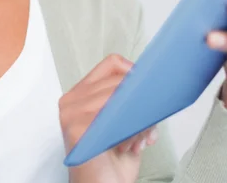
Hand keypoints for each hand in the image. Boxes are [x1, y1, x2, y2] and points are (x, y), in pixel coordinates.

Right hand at [59, 54, 158, 182]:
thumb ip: (131, 101)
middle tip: (146, 127)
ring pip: (122, 98)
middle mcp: (70, 101)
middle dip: (141, 102)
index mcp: (80, 94)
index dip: (135, 73)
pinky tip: (129, 146)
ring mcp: (71, 113)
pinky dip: (132, 131)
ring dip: (139, 120)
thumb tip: (155, 83)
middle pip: (120, 80)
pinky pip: (116, 116)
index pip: (112, 64)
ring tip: (136, 140)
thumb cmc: (113, 161)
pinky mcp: (77, 127)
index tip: (149, 89)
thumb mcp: (123, 123)